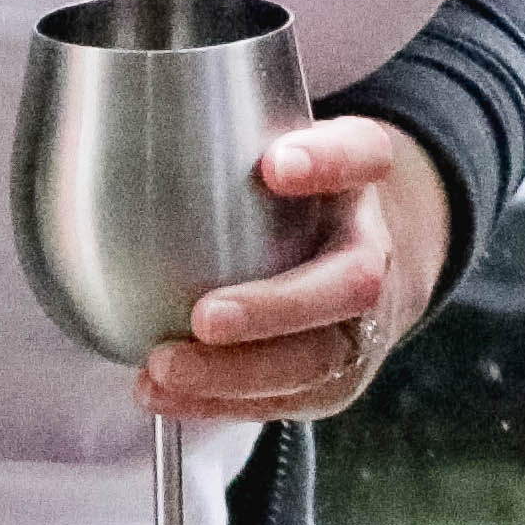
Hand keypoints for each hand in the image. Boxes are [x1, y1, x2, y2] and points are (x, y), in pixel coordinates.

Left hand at [150, 115, 450, 425]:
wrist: (379, 254)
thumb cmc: (307, 202)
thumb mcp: (291, 150)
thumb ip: (236, 136)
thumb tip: (144, 121)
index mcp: (366, 181)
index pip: (364, 155)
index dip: (328, 161)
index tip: (276, 164)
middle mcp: (377, 252)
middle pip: (352, 284)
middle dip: (277, 307)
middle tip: (205, 316)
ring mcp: (366, 324)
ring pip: (321, 359)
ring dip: (237, 373)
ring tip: (164, 368)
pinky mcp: (340, 378)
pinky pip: (290, 400)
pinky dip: (221, 403)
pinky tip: (164, 394)